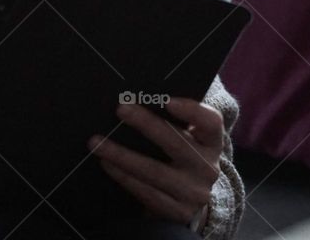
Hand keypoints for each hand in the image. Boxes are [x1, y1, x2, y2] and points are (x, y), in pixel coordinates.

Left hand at [86, 97, 222, 230]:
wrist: (190, 204)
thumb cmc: (182, 158)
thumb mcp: (190, 139)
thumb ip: (177, 120)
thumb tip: (142, 96)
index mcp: (212, 143)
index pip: (211, 123)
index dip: (192, 111)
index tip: (167, 100)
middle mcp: (207, 168)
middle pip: (178, 143)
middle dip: (147, 124)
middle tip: (121, 108)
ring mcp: (194, 192)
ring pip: (155, 171)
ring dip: (122, 155)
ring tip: (97, 141)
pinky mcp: (177, 212)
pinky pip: (145, 192)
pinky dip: (123, 176)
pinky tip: (106, 163)